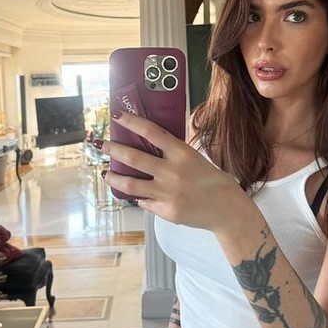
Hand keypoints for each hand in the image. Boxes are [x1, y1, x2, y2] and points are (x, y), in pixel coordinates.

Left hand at [97, 111, 249, 231]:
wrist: (227, 210)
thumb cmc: (213, 181)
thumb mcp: (195, 159)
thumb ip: (173, 154)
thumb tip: (148, 147)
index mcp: (182, 154)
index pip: (152, 132)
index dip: (132, 122)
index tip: (117, 116)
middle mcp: (172, 172)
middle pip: (134, 157)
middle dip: (113, 149)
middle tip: (100, 145)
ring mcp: (167, 193)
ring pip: (131, 184)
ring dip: (114, 177)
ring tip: (106, 173)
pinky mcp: (166, 211)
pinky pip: (145, 202)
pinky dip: (138, 197)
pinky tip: (135, 194)